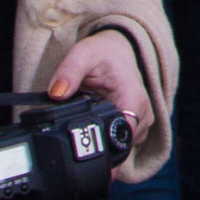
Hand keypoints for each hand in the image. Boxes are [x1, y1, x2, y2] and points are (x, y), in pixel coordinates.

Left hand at [49, 29, 153, 150]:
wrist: (118, 52)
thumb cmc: (103, 53)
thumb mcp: (84, 54)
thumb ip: (69, 72)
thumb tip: (56, 93)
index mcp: (133, 97)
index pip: (122, 134)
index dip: (102, 146)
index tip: (82, 146)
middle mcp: (142, 114)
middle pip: (118, 145)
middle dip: (95, 143)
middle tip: (75, 129)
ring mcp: (140, 124)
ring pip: (118, 147)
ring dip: (99, 140)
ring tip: (85, 122)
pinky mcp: (134, 129)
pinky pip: (118, 142)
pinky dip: (104, 137)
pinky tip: (94, 124)